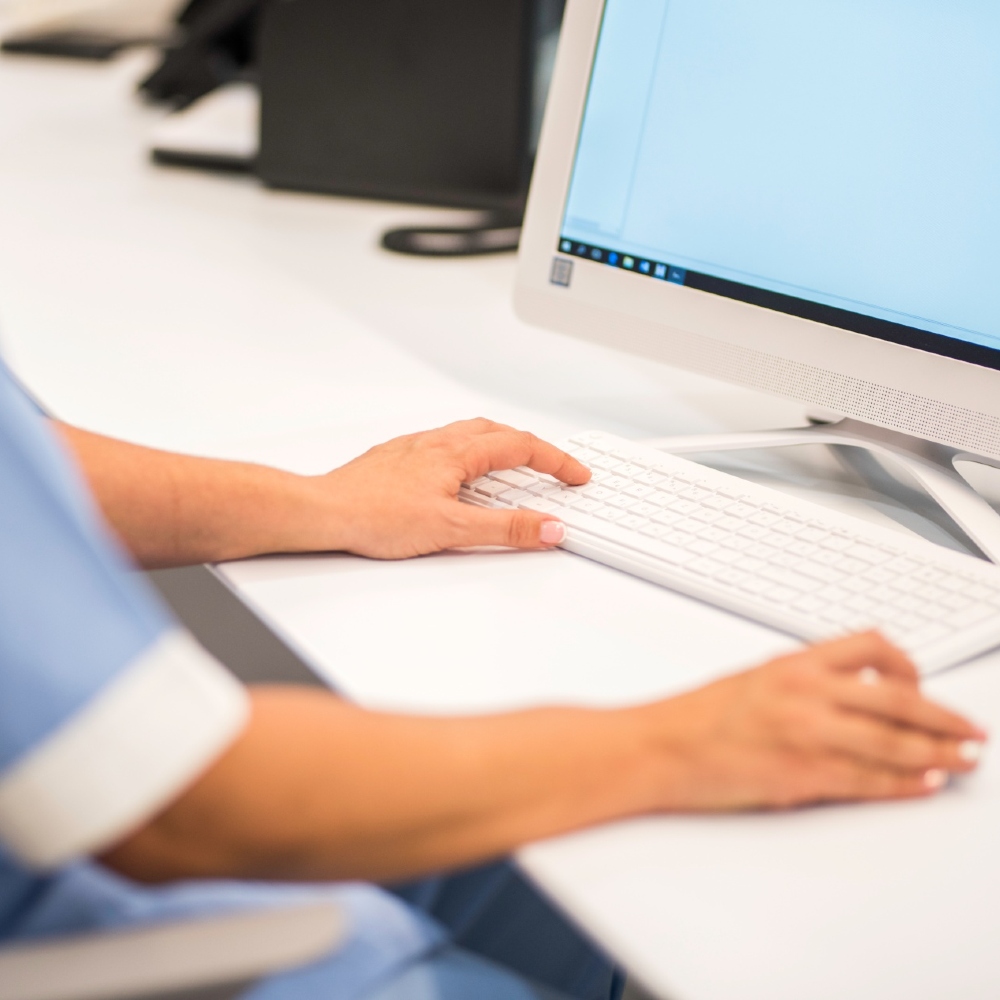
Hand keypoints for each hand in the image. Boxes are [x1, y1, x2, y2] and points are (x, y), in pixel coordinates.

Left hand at [308, 418, 589, 558]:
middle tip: (553, 466)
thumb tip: (548, 527)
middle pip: (498, 432)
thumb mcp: (452, 528)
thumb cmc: (374, 515)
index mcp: (456, 452)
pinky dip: (468, 454)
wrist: (324, 512)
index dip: (556, 460)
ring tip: (513, 465)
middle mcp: (436, 441)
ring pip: (469, 435)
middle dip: (532, 447)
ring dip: (500, 445)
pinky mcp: (396, 459)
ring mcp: (414, 448)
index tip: (576, 475)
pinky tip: (459, 475)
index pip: (521, 446)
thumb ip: (506, 528)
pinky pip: (444, 446)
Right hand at [641, 632, 986, 810]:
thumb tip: (849, 697)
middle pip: (898, 700)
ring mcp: (808, 735)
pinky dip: (904, 785)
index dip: (910, 666)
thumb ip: (804, 683)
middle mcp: (806, 693)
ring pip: (893, 742)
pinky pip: (869, 781)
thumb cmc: (697, 716)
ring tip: (963, 760)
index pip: (872, 647)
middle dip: (945, 719)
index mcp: (794, 663)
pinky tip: (924, 784)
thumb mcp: (754, 680)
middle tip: (971, 732)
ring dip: (938, 754)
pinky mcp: (803, 776)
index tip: (925, 683)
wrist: (661, 747)